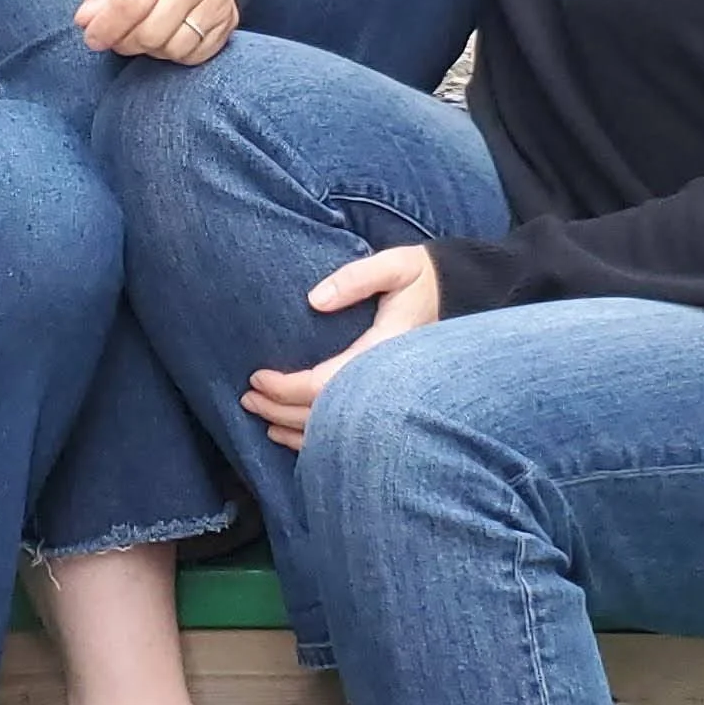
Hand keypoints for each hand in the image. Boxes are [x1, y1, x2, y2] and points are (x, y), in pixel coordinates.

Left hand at [75, 0, 237, 64]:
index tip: (93, 38)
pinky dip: (176, 53)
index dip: (106, 28)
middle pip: (151, 33)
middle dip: (125, 42)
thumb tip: (86, 21)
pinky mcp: (229, 19)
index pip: (130, 4)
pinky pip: (197, 55)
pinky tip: (168, 35)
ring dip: (151, 49)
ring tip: (144, 31)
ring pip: (174, 48)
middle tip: (117, 34)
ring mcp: (217, 0)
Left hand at [243, 243, 441, 452]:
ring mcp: (387, 397)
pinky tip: (289, 432)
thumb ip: (357, 278)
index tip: (257, 377)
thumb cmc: (421, 279)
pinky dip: (313, 438)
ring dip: (292, 428)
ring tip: (261, 415)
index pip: (325, 383)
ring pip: (333, 430)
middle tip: (247, 397)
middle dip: (280, 410)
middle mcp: (384, 383)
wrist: (455, 295)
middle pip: (323, 414)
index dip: (286, 387)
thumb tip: (314, 300)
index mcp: (382, 352)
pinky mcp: (387, 401)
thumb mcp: (396, 266)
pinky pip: (347, 431)